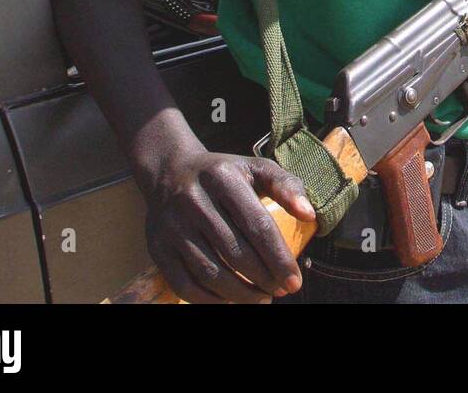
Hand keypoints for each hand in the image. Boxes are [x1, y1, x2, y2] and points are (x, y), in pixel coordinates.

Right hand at [142, 146, 313, 302]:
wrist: (169, 171)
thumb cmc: (224, 174)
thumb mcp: (256, 167)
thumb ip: (286, 186)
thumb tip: (310, 214)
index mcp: (223, 178)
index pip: (257, 225)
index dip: (278, 258)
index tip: (294, 280)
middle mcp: (194, 201)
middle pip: (235, 252)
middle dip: (263, 278)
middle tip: (280, 290)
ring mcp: (172, 226)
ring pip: (210, 272)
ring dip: (240, 294)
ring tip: (261, 297)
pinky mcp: (157, 247)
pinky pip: (184, 284)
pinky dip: (210, 300)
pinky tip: (231, 299)